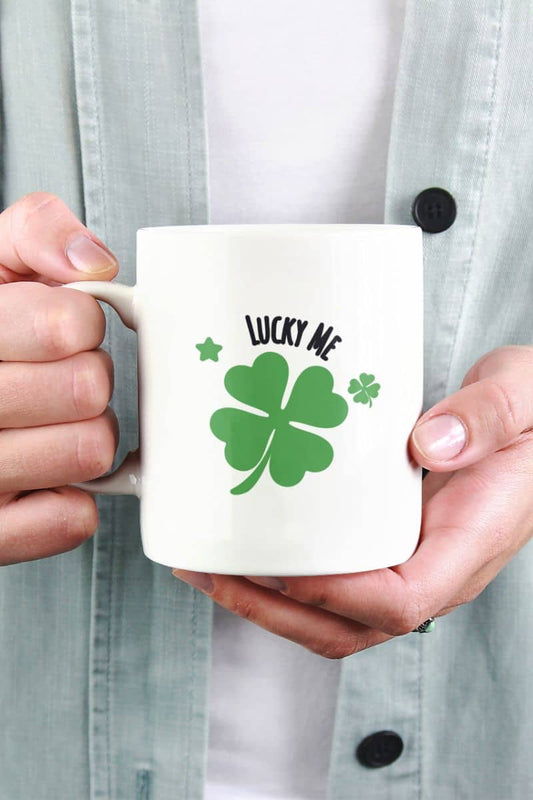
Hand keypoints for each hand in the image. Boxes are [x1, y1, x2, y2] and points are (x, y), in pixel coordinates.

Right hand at [0, 192, 118, 565]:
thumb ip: (36, 232)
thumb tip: (91, 262)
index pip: (67, 324)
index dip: (81, 321)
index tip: (63, 326)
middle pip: (88, 388)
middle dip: (88, 377)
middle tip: (60, 378)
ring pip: (90, 450)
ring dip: (86, 435)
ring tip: (50, 427)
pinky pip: (72, 520)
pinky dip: (72, 500)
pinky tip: (44, 479)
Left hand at [173, 345, 532, 657]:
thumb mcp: (525, 394)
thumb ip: (490, 416)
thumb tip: (428, 444)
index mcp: (470, 541)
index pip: (401, 602)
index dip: (337, 596)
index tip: (284, 568)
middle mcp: (436, 564)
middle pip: (349, 625)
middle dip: (273, 610)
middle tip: (210, 571)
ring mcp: (410, 555)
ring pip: (334, 610)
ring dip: (267, 598)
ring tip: (207, 563)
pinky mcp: (390, 537)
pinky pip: (336, 574)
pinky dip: (286, 571)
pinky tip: (248, 540)